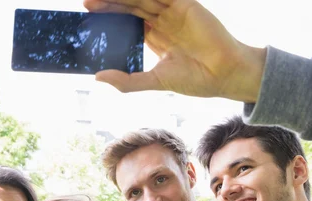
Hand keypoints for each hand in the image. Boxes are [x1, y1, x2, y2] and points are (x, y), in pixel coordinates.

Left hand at [83, 0, 266, 101]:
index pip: (126, 21)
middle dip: (109, 3)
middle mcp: (162, 21)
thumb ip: (127, 80)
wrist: (225, 75)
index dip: (108, 16)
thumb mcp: (155, 80)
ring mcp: (174, 11)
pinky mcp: (186, 4)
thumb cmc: (195, 80)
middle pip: (130, 6)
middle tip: (86, 3)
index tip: (87, 16)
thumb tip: (98, 77)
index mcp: (155, 37)